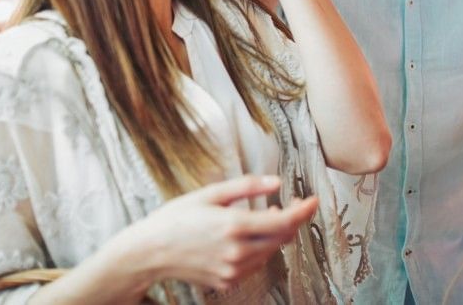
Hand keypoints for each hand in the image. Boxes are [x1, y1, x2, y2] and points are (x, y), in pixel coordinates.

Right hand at [112, 175, 317, 291]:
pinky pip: (255, 263)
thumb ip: (247, 187)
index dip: (304, 211)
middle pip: (282, 238)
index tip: (313, 199)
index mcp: (234, 226)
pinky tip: (252, 234)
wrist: (149, 253)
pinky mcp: (227, 281)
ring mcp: (233, 270)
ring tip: (270, 213)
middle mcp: (237, 252)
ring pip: (271, 252)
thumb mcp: (210, 194)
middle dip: (293, 219)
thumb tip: (277, 182)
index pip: (284, 222)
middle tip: (294, 202)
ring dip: (277, 233)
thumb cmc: (176, 218)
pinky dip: (261, 247)